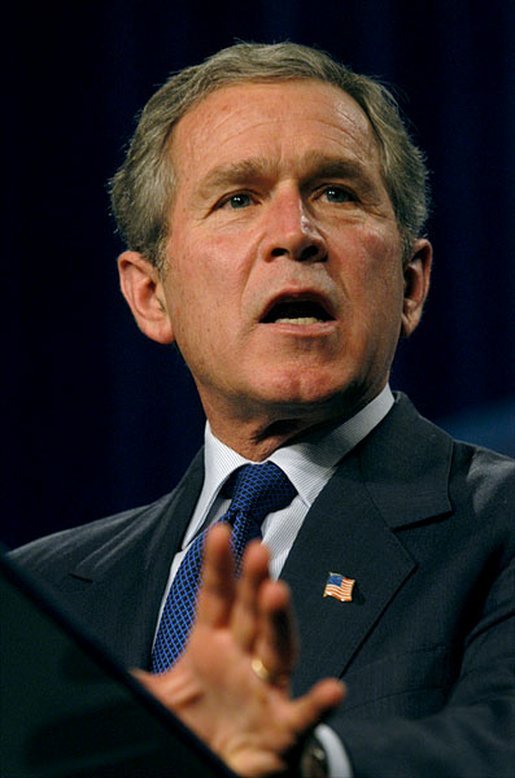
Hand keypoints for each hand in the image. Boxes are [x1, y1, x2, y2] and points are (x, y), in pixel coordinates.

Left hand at [133, 524, 344, 776]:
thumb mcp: (160, 698)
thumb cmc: (199, 725)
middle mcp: (242, 658)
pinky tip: (333, 689)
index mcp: (212, 645)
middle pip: (249, 612)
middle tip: (257, 548)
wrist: (225, 769)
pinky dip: (319, 703)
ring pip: (276, 648)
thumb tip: (83, 657)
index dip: (217, 565)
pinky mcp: (283, 727)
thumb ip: (133, 677)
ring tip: (277, 593)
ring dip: (278, 622)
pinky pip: (304, 715)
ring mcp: (265, 689)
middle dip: (253, 581)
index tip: (218, 531)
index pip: (215, 596)